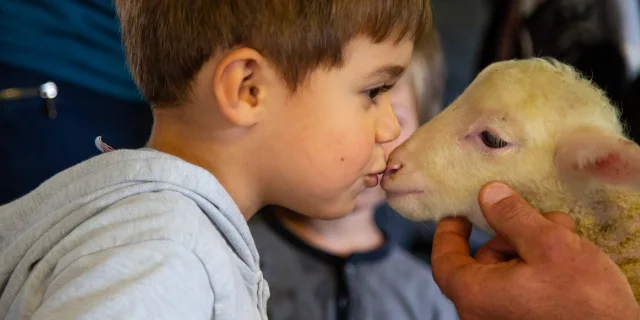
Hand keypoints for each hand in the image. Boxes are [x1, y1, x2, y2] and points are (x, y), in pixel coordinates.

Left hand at [431, 181, 639, 319]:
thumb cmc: (582, 300)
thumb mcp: (548, 245)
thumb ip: (512, 216)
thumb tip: (487, 194)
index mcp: (474, 294)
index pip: (444, 259)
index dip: (449, 232)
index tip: (459, 213)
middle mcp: (481, 314)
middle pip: (482, 263)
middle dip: (509, 235)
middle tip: (539, 220)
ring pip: (505, 274)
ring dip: (529, 249)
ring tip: (563, 237)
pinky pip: (520, 291)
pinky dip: (537, 271)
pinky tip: (566, 258)